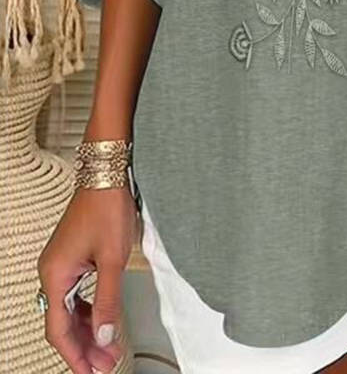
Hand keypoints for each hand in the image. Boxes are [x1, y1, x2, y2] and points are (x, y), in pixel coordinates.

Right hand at [37, 185, 138, 372]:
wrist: (107, 175)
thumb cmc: (106, 207)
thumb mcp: (112, 259)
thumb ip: (108, 301)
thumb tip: (106, 336)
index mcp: (56, 275)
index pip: (59, 330)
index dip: (76, 356)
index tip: (92, 372)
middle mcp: (52, 272)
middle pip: (63, 323)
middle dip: (85, 347)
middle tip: (106, 365)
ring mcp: (60, 264)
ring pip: (69, 310)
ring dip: (88, 331)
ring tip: (108, 349)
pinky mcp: (71, 257)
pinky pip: (74, 295)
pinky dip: (88, 311)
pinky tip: (101, 321)